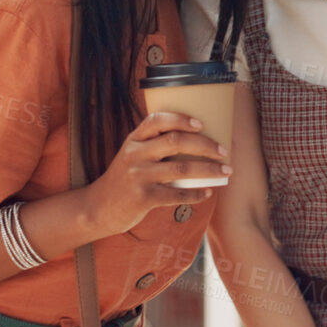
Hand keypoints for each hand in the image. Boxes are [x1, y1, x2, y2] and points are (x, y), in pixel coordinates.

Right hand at [84, 111, 228, 237]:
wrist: (99, 207)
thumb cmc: (125, 178)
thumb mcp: (132, 155)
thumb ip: (154, 144)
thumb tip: (197, 138)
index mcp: (134, 139)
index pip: (157, 120)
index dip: (181, 119)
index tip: (202, 124)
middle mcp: (135, 154)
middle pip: (175, 142)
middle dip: (205, 145)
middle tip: (224, 151)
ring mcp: (138, 176)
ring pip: (181, 168)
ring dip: (209, 170)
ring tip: (226, 171)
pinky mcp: (143, 198)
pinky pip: (176, 194)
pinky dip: (196, 194)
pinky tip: (208, 193)